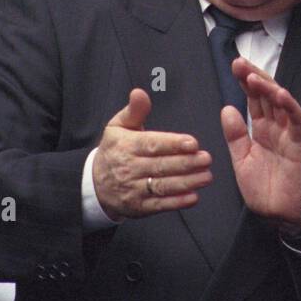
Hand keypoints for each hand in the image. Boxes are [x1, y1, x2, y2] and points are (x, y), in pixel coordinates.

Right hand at [92, 88, 212, 219]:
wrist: (95, 184)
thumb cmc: (114, 150)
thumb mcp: (118, 126)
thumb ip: (134, 110)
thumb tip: (139, 93)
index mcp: (126, 146)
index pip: (151, 145)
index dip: (173, 144)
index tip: (192, 143)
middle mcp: (129, 168)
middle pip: (160, 166)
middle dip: (186, 163)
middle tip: (206, 159)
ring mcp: (133, 189)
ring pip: (162, 186)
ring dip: (187, 182)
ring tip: (206, 176)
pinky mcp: (138, 207)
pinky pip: (159, 205)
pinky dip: (177, 202)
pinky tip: (193, 197)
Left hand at [222, 57, 300, 232]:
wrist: (283, 214)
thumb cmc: (265, 190)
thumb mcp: (241, 160)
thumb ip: (235, 136)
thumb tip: (227, 109)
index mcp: (261, 131)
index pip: (254, 100)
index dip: (245, 83)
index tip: (235, 67)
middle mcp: (276, 128)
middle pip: (266, 96)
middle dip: (254, 77)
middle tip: (240, 63)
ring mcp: (289, 134)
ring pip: (281, 103)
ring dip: (269, 87)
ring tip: (254, 76)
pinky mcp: (300, 144)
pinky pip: (297, 121)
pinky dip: (290, 106)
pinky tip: (280, 94)